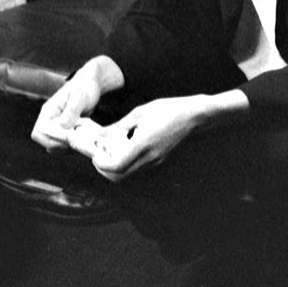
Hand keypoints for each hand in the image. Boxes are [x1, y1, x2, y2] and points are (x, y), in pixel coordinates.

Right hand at [30, 67, 105, 151]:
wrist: (90, 85)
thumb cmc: (84, 87)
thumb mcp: (79, 97)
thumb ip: (71, 111)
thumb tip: (62, 126)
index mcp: (49, 112)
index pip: (38, 133)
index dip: (50, 140)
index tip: (67, 138)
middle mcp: (50, 120)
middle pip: (46, 142)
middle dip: (62, 144)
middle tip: (79, 138)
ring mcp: (58, 126)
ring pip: (57, 145)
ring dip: (70, 144)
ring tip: (84, 134)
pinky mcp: (66, 130)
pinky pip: (66, 143)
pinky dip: (75, 143)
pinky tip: (86, 135)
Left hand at [87, 96, 202, 179]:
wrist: (193, 116)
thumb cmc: (167, 110)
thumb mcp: (139, 113)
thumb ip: (118, 127)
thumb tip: (99, 135)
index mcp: (143, 144)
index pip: (116, 165)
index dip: (101, 163)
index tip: (94, 154)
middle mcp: (149, 157)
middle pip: (119, 176)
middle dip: (104, 169)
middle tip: (97, 155)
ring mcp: (155, 161)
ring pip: (127, 174)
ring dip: (114, 167)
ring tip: (110, 150)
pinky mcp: (158, 160)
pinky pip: (136, 168)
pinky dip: (125, 163)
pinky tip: (124, 147)